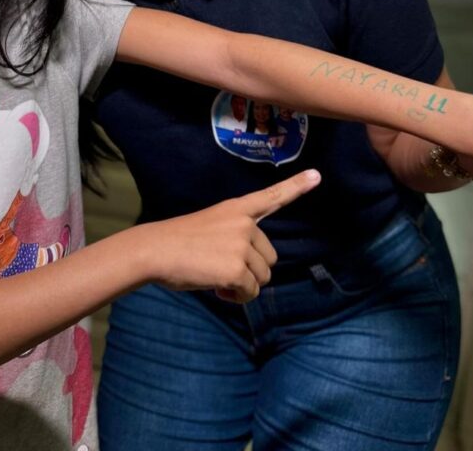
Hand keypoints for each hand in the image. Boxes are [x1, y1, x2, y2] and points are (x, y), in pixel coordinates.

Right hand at [145, 169, 320, 302]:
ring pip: (261, 278)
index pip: (271, 196)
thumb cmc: (179, 242)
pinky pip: (250, 293)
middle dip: (251, 271)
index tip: (317, 176)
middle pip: (269, 259)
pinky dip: (235, 296)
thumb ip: (236, 238)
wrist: (155, 250)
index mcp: (236, 209)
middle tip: (221, 268)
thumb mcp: (212, 228)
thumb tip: (250, 272)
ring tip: (215, 276)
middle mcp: (243, 224)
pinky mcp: (236, 269)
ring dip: (243, 285)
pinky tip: (216, 287)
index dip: (296, 187)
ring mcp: (241, 246)